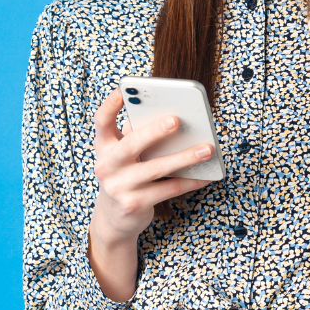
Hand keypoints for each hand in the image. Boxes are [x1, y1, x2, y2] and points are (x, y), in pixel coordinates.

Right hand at [89, 88, 213, 247]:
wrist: (113, 220)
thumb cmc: (126, 176)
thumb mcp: (123, 156)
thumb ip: (138, 136)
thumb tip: (173, 117)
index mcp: (104, 147)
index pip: (101, 121)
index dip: (109, 105)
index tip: (122, 90)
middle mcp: (106, 166)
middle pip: (130, 144)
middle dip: (153, 131)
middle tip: (176, 120)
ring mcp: (119, 187)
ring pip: (156, 168)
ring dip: (185, 157)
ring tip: (207, 149)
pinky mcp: (134, 204)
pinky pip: (169, 189)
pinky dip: (190, 181)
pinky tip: (206, 175)